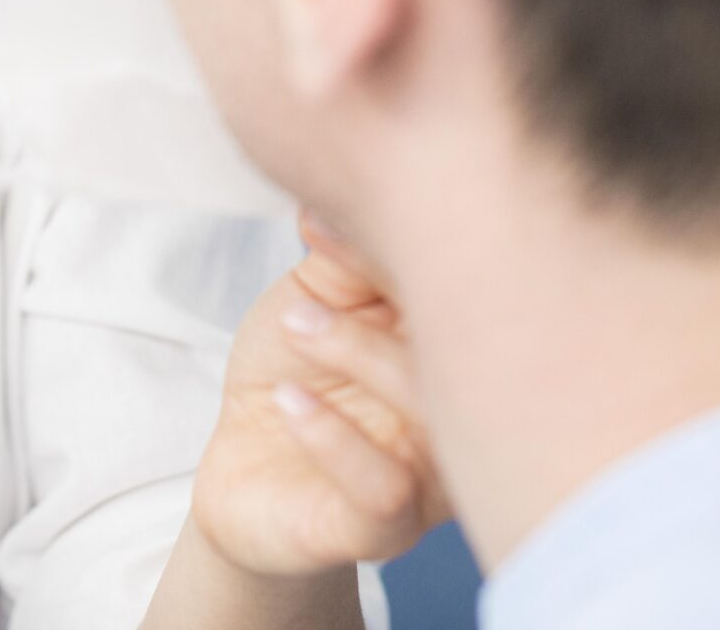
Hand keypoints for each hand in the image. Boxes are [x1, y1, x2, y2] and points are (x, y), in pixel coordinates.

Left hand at [187, 211, 448, 579]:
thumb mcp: (310, 300)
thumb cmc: (297, 377)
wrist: (247, 475)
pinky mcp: (388, 529)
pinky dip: (334, 438)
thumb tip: (346, 189)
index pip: (460, 277)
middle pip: (472, 336)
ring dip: (359, 352)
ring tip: (296, 324)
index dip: (405, 235)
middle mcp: (464, 405)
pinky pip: (386, 487)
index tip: (331, 215)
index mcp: (457, 338)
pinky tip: (289, 401)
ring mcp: (435, 470)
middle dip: (401, 283)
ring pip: (432, 407)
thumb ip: (341, 257)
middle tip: (323, 257)